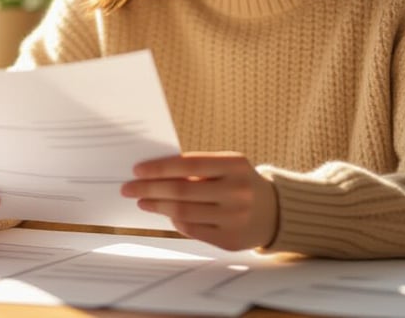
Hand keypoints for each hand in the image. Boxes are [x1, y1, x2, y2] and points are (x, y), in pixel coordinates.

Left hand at [121, 151, 278, 249]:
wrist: (275, 212)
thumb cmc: (240, 183)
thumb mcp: (227, 167)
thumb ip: (197, 168)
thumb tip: (152, 173)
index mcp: (235, 165)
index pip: (188, 165)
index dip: (159, 168)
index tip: (137, 170)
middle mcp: (237, 191)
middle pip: (181, 191)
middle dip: (149, 189)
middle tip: (129, 188)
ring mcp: (235, 218)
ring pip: (183, 212)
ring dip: (157, 206)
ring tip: (142, 201)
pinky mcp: (230, 240)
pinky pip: (192, 230)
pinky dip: (175, 221)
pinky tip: (165, 213)